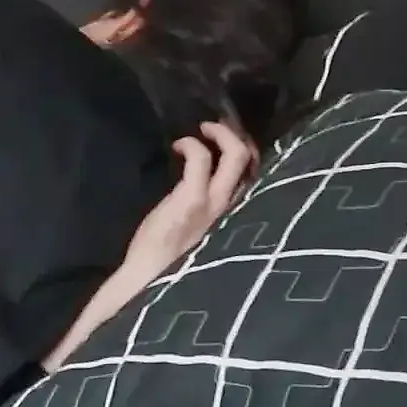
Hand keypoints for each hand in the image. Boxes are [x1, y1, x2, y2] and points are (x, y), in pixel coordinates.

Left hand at [123, 121, 255, 272]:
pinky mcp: (192, 199)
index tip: (232, 143)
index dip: (250, 156)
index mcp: (236, 219)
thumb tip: (206, 189)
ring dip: (221, 133)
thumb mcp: (202, 235)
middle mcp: (234, 210)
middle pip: (252, 163)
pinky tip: (180, 145)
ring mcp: (214, 204)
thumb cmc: (170, 259)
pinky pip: (200, 159)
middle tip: (218, 128)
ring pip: (236, 157)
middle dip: (239, 137)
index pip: (258, 180)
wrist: (149, 279)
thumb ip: (210, 213)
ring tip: (204, 129)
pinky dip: (192, 144)